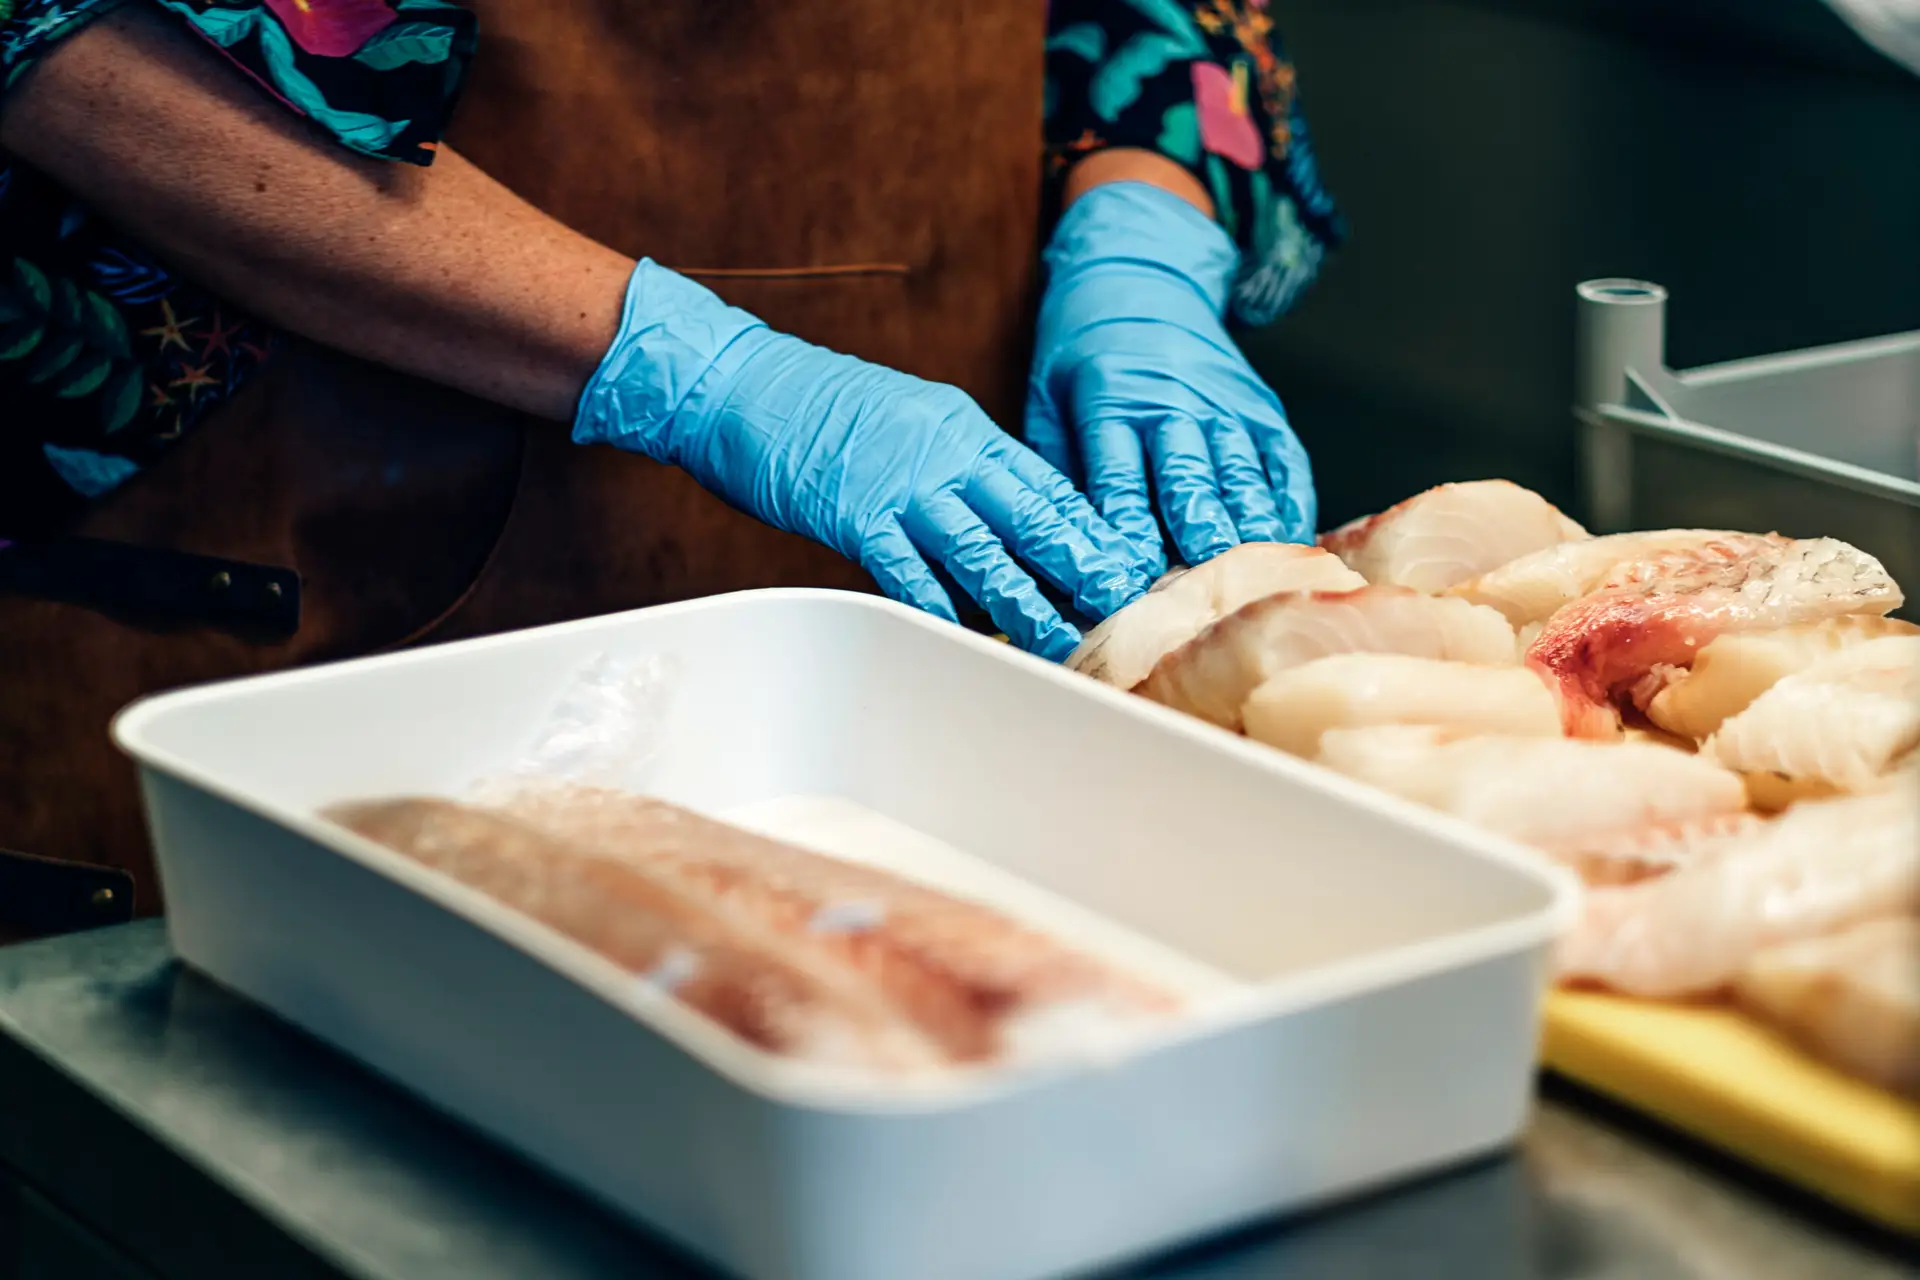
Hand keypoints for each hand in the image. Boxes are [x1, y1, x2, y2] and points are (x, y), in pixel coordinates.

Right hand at [575, 261, 1152, 659]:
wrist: (739, 383)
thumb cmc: (818, 405)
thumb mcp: (909, 418)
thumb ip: (955, 462)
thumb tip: (995, 511)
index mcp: (965, 428)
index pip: (1045, 484)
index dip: (1090, 528)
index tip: (1129, 563)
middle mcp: (946, 454)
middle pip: (1032, 516)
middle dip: (1083, 564)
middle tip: (1124, 605)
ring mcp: (902, 486)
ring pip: (983, 552)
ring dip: (1026, 601)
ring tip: (1062, 639)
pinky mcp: (857, 517)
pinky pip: (910, 572)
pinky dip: (941, 610)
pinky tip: (967, 639)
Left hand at [1027, 181, 1316, 574]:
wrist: (1143, 276)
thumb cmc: (1084, 352)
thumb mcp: (1048, 398)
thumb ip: (1060, 468)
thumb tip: (1064, 551)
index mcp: (1111, 399)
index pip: (1119, 477)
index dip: (1126, 532)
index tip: (1128, 582)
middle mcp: (1174, 401)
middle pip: (1190, 480)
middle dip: (1196, 538)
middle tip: (1201, 591)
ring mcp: (1226, 404)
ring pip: (1242, 477)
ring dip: (1247, 534)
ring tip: (1249, 583)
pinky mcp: (1263, 410)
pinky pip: (1283, 465)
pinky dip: (1288, 509)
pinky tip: (1288, 549)